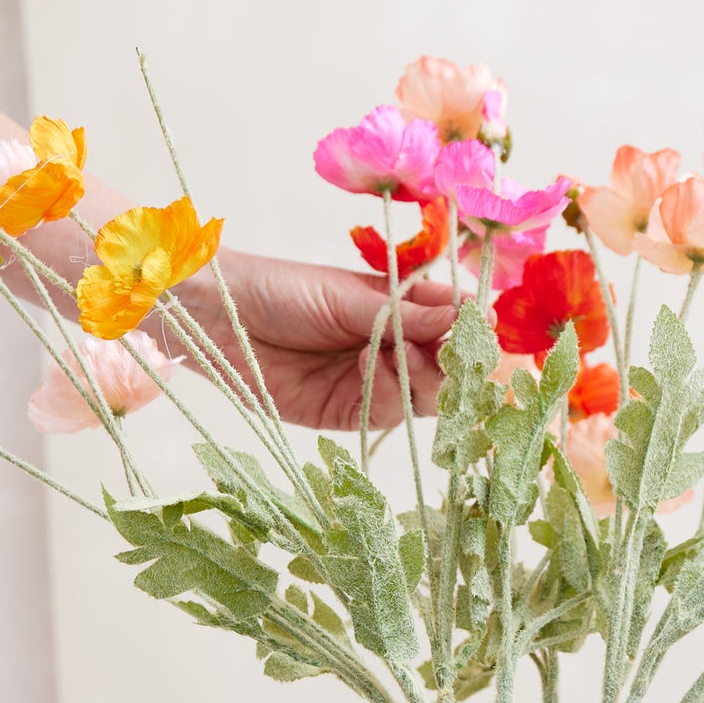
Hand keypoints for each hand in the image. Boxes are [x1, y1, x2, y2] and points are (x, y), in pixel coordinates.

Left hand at [176, 248, 458, 430]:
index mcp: (399, 306)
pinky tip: (368, 367)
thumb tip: (461, 317)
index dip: (470, 326)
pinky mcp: (349, 413)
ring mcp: (373, 382)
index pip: (452, 320)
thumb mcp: (347, 295)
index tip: (482, 325)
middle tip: (442, 349)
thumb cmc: (280, 288)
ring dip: (421, 377)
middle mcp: (393, 346)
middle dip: (451, 360)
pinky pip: (387, 414)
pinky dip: (387, 394)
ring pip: (424, 395)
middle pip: (447, 366)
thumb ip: (403, 313)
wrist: (220, 318)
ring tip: (397, 353)